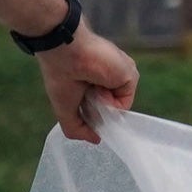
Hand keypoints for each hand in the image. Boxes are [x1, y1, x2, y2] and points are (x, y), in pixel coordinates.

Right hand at [38, 23, 140, 144]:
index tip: (81, 111)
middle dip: (95, 111)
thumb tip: (96, 140)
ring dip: (99, 105)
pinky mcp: (131, 76)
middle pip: (110, 113)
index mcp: (96, 83)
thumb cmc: (61, 75)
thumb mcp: (65, 108)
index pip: (102, 110)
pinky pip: (123, 105)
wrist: (65, 51)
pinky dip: (108, 101)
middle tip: (82, 95)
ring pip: (116, 110)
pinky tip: (97, 86)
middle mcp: (111, 81)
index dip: (92, 116)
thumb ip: (77, 128)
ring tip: (88, 87)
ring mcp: (121, 78)